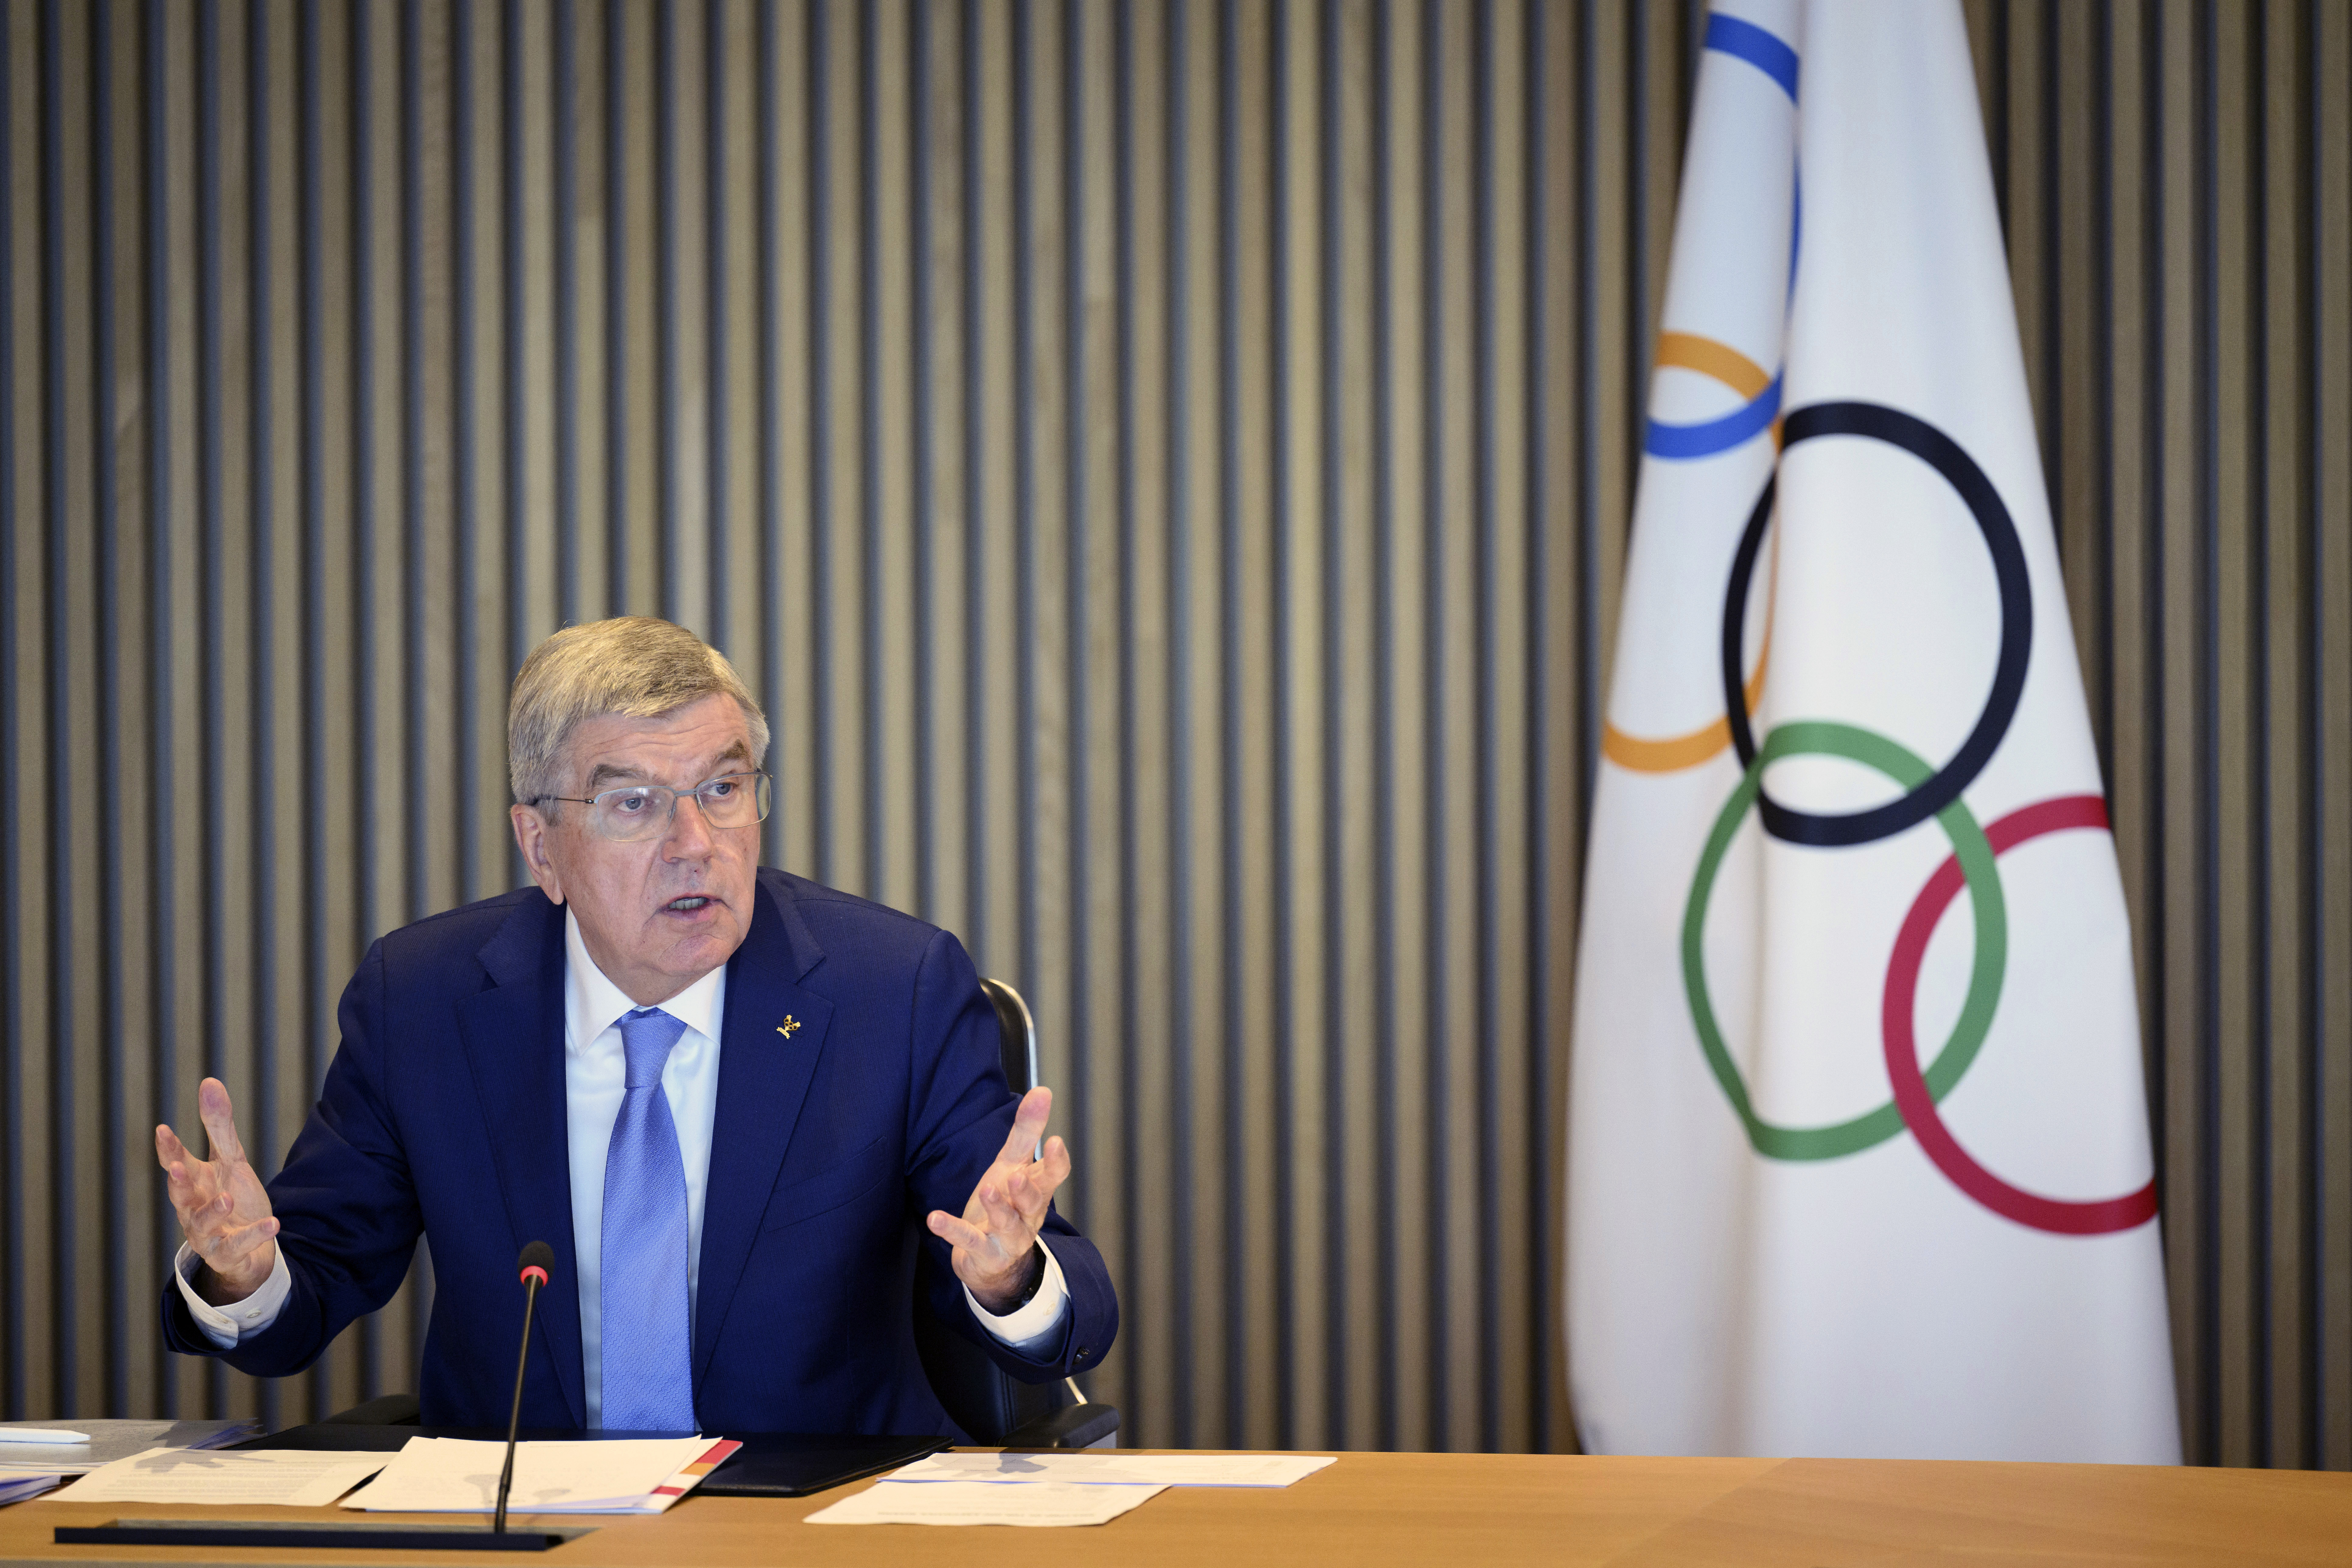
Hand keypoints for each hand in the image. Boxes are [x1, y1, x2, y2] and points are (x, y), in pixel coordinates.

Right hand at [154, 1077, 279, 1304]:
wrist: (252, 1241)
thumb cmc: (233, 1195)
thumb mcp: (231, 1158)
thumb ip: (218, 1125)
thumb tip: (209, 1081)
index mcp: (194, 1182)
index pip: (176, 1161)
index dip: (169, 1148)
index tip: (163, 1129)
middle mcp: (193, 1208)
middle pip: (180, 1196)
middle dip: (177, 1183)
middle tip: (177, 1168)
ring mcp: (208, 1234)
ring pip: (202, 1224)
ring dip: (213, 1211)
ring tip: (227, 1199)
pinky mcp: (228, 1254)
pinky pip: (238, 1246)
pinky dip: (254, 1235)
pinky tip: (274, 1223)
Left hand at [927, 1085, 1071, 1312]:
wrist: (992, 1260)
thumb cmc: (1005, 1203)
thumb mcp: (1012, 1165)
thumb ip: (1026, 1132)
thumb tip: (1042, 1091)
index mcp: (1037, 1191)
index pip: (1054, 1176)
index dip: (1056, 1161)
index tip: (1055, 1141)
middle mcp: (1027, 1215)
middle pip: (1033, 1203)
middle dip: (1026, 1190)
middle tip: (1016, 1176)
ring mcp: (1007, 1237)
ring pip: (1007, 1224)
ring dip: (997, 1209)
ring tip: (987, 1190)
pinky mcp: (983, 1253)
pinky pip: (970, 1242)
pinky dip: (953, 1231)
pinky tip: (934, 1219)